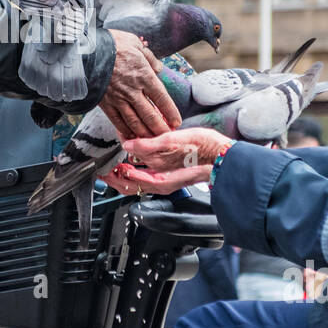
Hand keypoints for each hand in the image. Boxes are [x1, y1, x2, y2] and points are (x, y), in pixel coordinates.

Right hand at [97, 30, 182, 140]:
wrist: (86, 51)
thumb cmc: (112, 45)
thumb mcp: (135, 44)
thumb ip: (150, 58)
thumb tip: (159, 68)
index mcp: (143, 75)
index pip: (162, 98)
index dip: (171, 112)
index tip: (176, 122)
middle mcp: (132, 90)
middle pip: (150, 116)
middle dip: (161, 129)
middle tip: (168, 137)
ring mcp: (118, 99)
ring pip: (135, 122)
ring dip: (145, 134)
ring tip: (152, 141)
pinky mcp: (105, 104)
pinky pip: (117, 122)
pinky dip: (125, 131)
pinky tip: (132, 137)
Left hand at [102, 128, 233, 194]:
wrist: (225, 157)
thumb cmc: (206, 150)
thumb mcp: (175, 141)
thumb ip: (149, 145)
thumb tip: (128, 146)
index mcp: (159, 179)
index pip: (128, 179)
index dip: (113, 171)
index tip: (103, 163)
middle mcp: (161, 183)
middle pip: (130, 186)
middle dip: (114, 179)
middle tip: (102, 170)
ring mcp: (166, 180)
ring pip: (138, 183)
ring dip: (124, 175)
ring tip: (114, 166)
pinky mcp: (171, 175)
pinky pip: (147, 177)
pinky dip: (136, 171)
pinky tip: (134, 161)